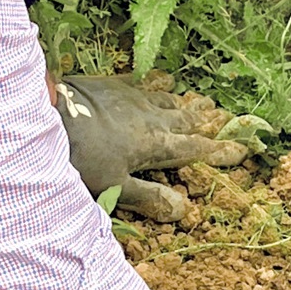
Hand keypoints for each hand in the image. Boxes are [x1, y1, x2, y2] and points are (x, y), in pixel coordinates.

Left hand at [54, 76, 248, 221]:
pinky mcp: (114, 84)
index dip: (217, 151)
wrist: (51, 115)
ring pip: (168, 100)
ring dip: (184, 103)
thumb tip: (182, 210)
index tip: (239, 150)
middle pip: (185, 120)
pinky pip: (143, 82)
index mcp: (156, 146)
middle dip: (204, 121)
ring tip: (198, 102)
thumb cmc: (82, 158)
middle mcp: (152, 119)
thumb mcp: (114, 187)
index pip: (194, 149)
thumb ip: (148, 196)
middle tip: (221, 118)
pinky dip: (157, 83)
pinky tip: (162, 79)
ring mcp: (134, 99)